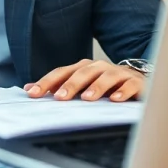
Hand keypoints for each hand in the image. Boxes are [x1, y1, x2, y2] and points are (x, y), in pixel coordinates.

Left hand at [24, 59, 143, 101]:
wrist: (139, 81)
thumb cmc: (105, 85)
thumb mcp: (82, 85)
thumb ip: (58, 86)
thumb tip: (28, 89)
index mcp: (84, 68)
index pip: (62, 72)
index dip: (47, 82)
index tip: (33, 93)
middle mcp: (100, 67)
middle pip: (83, 73)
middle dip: (71, 85)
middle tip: (60, 97)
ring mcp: (118, 73)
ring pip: (106, 77)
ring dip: (96, 87)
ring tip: (87, 98)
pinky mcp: (136, 82)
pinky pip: (129, 85)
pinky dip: (122, 92)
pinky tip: (114, 100)